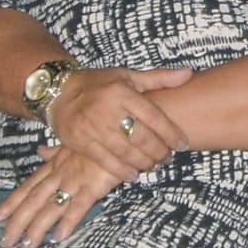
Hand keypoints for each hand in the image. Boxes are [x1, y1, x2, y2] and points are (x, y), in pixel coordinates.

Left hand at [0, 146, 125, 247]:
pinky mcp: (94, 185)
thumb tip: (40, 151)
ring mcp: (76, 180)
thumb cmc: (99, 136)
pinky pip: (79, 206)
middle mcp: (60, 174)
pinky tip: (59, 237)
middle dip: (17, 221)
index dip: (11, 202)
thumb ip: (56, 151)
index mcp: (55, 166)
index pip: (28, 187)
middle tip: (4, 241)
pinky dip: (68, 221)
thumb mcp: (73, 142)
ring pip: (51, 206)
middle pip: (34, 200)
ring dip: (37, 227)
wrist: (121, 128)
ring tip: (26, 245)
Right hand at [46, 65, 190, 179]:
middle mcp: (107, 109)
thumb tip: (189, 73)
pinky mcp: (80, 142)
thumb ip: (158, 78)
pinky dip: (121, 170)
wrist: (58, 92)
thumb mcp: (127, 76)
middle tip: (168, 158)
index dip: (171, 132)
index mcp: (121, 91)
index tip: (182, 144)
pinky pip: (105, 161)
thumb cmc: (99, 84)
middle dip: (159, 151)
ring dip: (144, 162)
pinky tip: (133, 174)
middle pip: (141, 137)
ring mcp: (92, 127)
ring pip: (125, 151)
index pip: (153, 116)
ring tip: (154, 166)